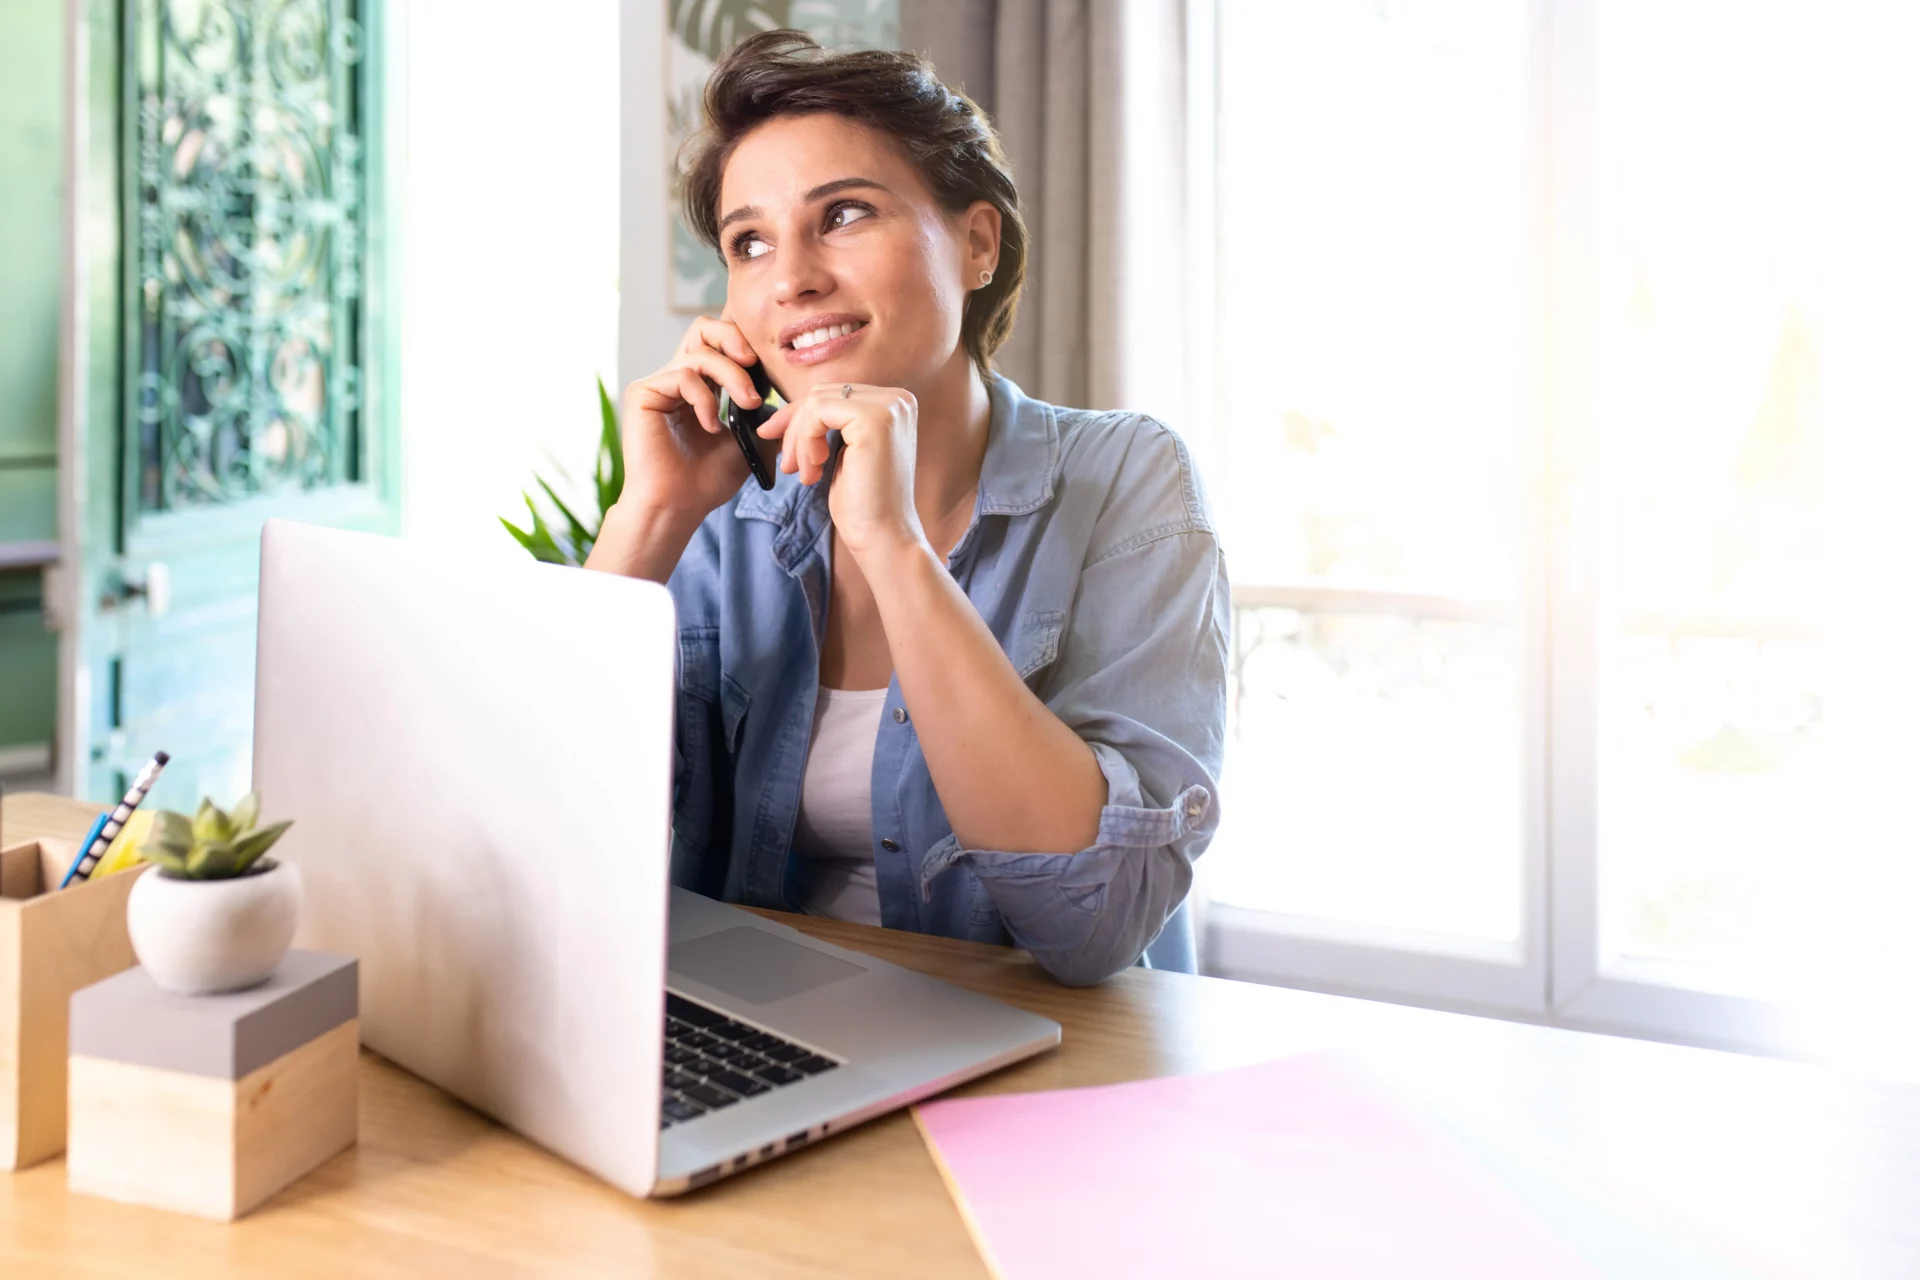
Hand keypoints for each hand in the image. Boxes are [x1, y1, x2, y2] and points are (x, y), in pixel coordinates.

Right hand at [583, 316, 773, 579]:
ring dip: (732, 376)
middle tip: (754, 362)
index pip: (720, 343)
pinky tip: (711, 425)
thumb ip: (764, 414)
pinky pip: (683, 375)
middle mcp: (677, 379)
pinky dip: (706, 398)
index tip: (769, 369)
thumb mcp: (749, 443)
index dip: (744, 344)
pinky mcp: (644, 392)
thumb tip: (783, 397)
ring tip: (748, 404)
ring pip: (701, 353)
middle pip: (703, 329)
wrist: (678, 506)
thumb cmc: (707, 480)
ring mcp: (659, 384)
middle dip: (734, 338)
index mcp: (700, 386)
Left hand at [757, 383, 925, 561]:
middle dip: (795, 428)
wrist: (883, 537)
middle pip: (822, 394)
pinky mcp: (873, 419)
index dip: (798, 415)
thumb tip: (785, 412)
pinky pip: (817, 411)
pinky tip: (814, 469)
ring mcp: (888, 406)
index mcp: (893, 405)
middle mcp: (896, 399)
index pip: (833, 394)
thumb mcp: (842, 453)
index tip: (772, 436)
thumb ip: (828, 425)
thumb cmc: (863, 503)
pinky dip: (806, 440)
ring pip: (816, 402)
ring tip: (804, 474)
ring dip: (799, 439)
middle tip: (789, 466)